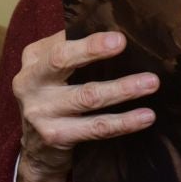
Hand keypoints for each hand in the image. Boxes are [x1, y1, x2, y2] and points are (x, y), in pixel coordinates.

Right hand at [12, 30, 157, 181]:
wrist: (35, 148)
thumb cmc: (53, 98)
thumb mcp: (52, 70)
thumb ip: (73, 50)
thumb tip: (117, 33)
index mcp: (33, 59)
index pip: (60, 42)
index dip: (88, 40)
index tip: (118, 37)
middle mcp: (30, 82)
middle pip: (62, 61)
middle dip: (92, 50)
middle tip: (122, 43)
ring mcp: (40, 112)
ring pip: (87, 97)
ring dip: (122, 89)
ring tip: (150, 83)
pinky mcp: (55, 136)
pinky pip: (96, 127)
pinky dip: (124, 122)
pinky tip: (145, 116)